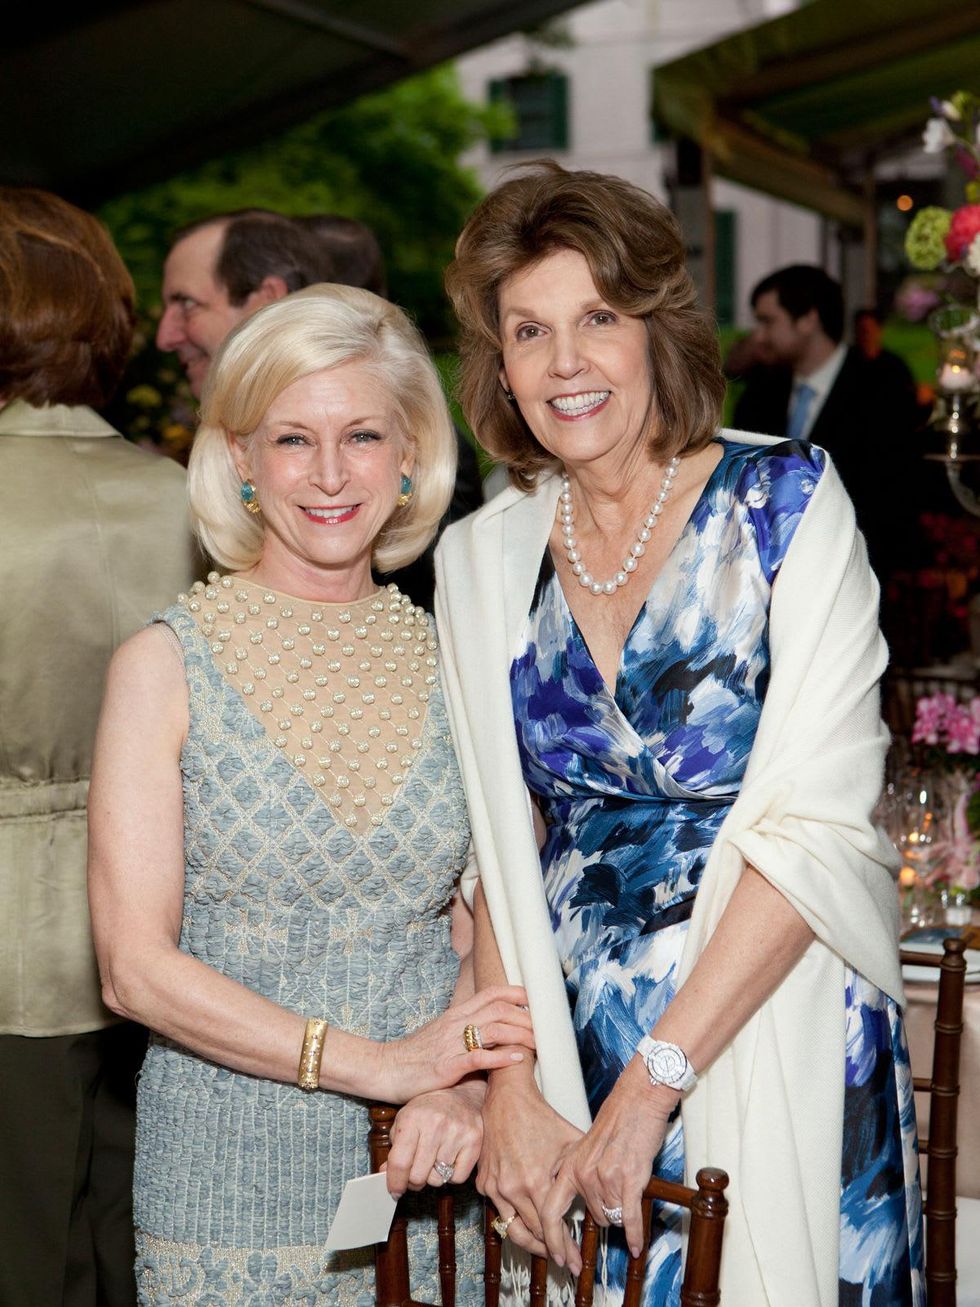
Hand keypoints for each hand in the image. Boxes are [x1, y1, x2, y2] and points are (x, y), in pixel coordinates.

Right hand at [383, 986, 533, 1102]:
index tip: (536, 1002)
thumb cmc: (415, 1054)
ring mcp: (452, 1044)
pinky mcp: (447, 1067)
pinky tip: (517, 1059)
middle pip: (500, 1009)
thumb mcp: (441, 1033)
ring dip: (521, 1035)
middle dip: (527, 1018)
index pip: (492, 993)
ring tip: (539, 1044)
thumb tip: (492, 1029)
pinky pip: (479, 1056)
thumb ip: (465, 1028)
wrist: (384, 1068)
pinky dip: (501, 1057)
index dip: (518, 994)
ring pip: (494, 1028)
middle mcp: (456, 1024)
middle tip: (544, 1030)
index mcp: (456, 1014)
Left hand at [384, 1081, 485, 1197]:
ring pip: (437, 1179)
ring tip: (435, 1158)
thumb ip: (395, 1147)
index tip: (395, 1191)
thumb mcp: (406, 1118)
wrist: (462, 1092)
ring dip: (433, 1175)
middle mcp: (435, 1124)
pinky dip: (452, 1175)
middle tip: (416, 1171)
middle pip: (418, 1176)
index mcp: (413, 1117)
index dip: (395, 1182)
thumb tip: (386, 1174)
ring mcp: (457, 1132)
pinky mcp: (475, 1141)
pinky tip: (450, 1158)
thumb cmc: (430, 1108)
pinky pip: (457, 1178)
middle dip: (414, 1180)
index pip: (399, 1162)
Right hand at [477, 1065, 582, 1263]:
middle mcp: (513, 1188)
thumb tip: (600, 1195)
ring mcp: (494, 1187)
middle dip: (552, 1251)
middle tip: (567, 1261)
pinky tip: (529, 1225)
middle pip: (534, 1235)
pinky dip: (515, 1222)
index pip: (552, 1228)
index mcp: (535, 1181)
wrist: (507, 1098)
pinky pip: (500, 1212)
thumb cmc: (540, 1117)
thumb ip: (581, 1173)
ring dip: (532, 1244)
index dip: (566, 1248)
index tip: (576, 1262)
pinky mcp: (483, 1183)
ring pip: (513, 1230)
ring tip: (548, 1251)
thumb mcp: (569, 1142)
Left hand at [540, 1057, 675, 1271]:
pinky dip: (634, 1235)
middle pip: (592, 1216)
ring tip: (628, 1183)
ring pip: (612, 1216)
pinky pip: (629, 1218)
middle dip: (602, 1218)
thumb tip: (576, 1201)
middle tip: (605, 1216)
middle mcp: (582, 1175)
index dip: (551, 1240)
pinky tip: (636, 1247)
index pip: (550, 1212)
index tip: (556, 1259)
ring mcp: (604, 1179)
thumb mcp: (584, 1147)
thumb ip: (577, 1173)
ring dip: (622, 1210)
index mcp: (568, 1166)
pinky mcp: (628, 1180)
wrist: (637, 1100)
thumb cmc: (615, 1121)